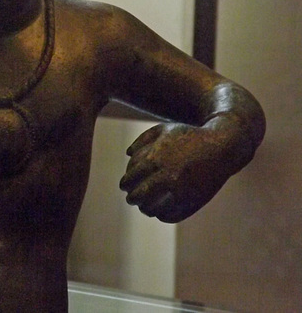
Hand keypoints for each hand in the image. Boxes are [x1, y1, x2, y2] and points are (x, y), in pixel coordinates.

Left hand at [119, 122, 236, 222]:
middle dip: (132, 198)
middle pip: (139, 195)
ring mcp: (181, 191)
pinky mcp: (194, 201)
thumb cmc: (189, 135)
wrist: (221, 145)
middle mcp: (167, 176)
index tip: (124, 186)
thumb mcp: (163, 129)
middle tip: (131, 199)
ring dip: (146, 208)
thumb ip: (142, 140)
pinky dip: (163, 215)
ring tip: (144, 207)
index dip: (125, 184)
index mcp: (156, 159)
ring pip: (154, 208)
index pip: (131, 178)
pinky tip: (160, 212)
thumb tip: (127, 154)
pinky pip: (172, 215)